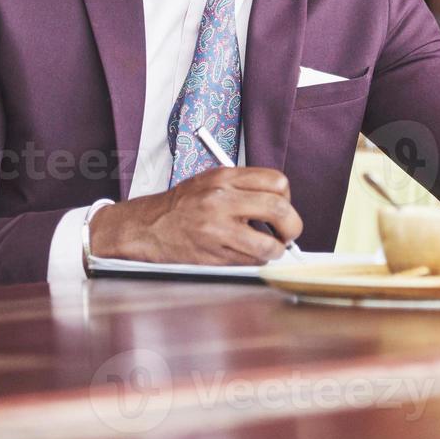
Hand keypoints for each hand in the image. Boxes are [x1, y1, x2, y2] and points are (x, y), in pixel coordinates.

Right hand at [88, 167, 302, 265]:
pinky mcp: (213, 254)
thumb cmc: (182, 205)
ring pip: (269, 245)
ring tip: (269, 247)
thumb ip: (245, 187)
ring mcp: (217, 229)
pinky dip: (256, 260)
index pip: (276, 182)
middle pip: (279, 210)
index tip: (284, 206)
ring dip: (276, 250)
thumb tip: (281, 203)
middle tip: (288, 233)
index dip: (287, 197)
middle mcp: (221, 200)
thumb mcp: (212, 181)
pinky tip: (246, 253)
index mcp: (224, 178)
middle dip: (292, 226)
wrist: (147, 227)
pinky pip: (250, 261)